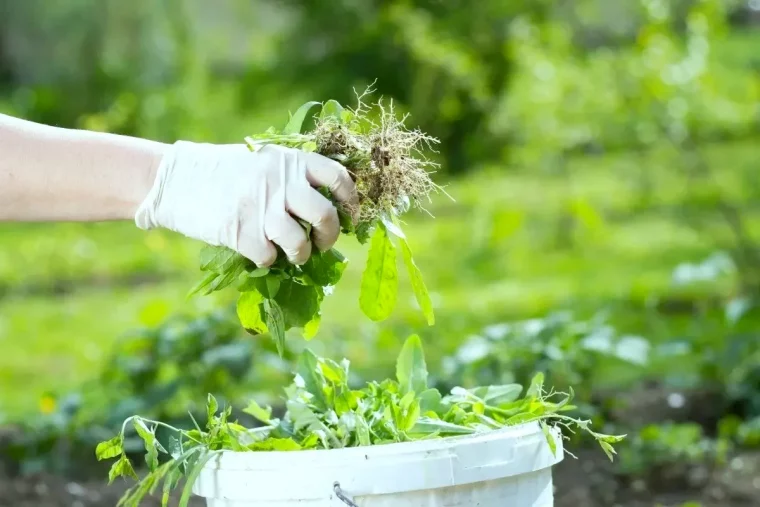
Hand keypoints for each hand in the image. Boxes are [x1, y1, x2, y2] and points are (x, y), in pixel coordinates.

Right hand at [135, 141, 356, 265]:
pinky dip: (268, 260)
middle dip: (330, 235)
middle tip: (323, 242)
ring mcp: (260, 208)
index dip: (351, 199)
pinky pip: (269, 257)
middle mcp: (280, 183)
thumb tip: (328, 204)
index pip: (337, 177)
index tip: (351, 214)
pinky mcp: (240, 232)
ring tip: (294, 254)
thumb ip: (292, 175)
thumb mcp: (262, 159)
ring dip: (301, 255)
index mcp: (289, 161)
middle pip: (325, 215)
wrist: (176, 179)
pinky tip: (260, 251)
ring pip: (300, 244)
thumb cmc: (224, 171)